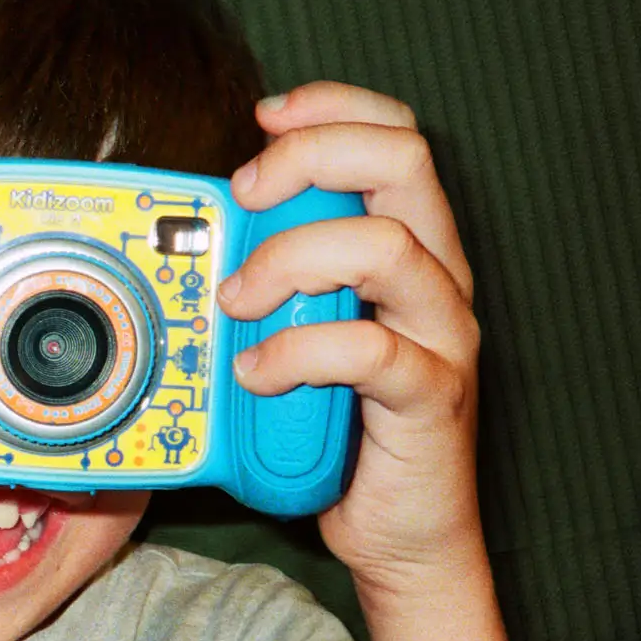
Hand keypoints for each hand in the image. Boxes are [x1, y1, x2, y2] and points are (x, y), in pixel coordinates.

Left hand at [215, 81, 483, 602]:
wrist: (399, 533)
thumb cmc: (342, 426)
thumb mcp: (299, 330)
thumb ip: (274, 280)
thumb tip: (197, 241)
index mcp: (410, 246)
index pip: (395, 137)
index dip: (332, 108)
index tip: (265, 114)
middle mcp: (438, 276)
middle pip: (401, 161)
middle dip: (310, 156)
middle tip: (243, 195)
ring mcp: (442, 334)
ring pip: (386, 246)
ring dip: (290, 258)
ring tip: (235, 301)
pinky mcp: (432, 396)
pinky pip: (370, 350)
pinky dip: (298, 353)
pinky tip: (255, 373)